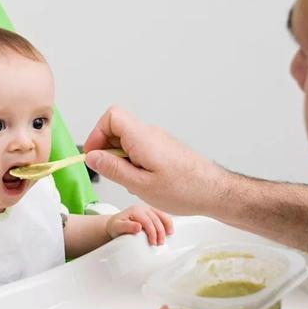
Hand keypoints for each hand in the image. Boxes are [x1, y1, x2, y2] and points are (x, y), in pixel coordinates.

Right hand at [83, 106, 225, 215]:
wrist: (215, 191)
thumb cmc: (185, 190)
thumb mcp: (140, 185)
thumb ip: (113, 169)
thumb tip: (92, 157)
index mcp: (142, 138)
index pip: (111, 117)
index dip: (96, 134)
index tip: (93, 155)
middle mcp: (150, 134)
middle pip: (116, 128)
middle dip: (107, 150)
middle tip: (111, 172)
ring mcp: (157, 140)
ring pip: (127, 141)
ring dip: (121, 159)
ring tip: (131, 181)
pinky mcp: (163, 149)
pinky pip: (139, 149)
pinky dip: (134, 163)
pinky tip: (143, 182)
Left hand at [107, 205, 172, 244]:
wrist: (115, 224)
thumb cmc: (116, 226)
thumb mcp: (117, 227)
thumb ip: (127, 227)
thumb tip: (138, 227)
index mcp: (135, 210)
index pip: (148, 221)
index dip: (152, 233)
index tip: (153, 243)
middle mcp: (143, 208)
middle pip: (156, 220)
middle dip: (160, 233)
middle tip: (159, 244)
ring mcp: (149, 209)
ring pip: (162, 216)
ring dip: (166, 227)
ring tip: (166, 238)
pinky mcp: (152, 212)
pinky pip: (163, 216)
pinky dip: (168, 223)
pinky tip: (169, 231)